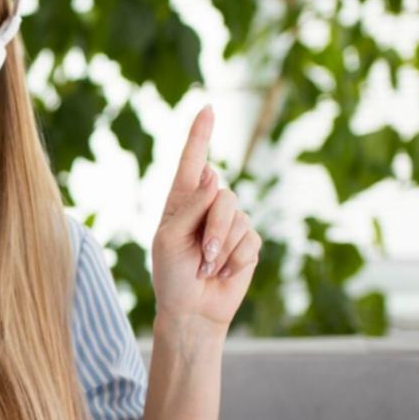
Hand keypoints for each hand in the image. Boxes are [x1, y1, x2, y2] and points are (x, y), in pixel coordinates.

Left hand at [149, 104, 260, 333]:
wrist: (192, 310)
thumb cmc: (171, 275)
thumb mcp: (169, 239)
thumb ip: (189, 206)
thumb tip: (213, 176)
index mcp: (181, 201)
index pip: (193, 162)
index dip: (201, 135)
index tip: (207, 108)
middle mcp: (207, 206)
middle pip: (223, 195)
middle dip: (213, 228)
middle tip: (200, 256)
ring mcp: (229, 224)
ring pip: (238, 218)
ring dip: (221, 248)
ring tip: (206, 267)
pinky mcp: (247, 243)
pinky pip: (249, 240)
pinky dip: (233, 260)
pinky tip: (221, 272)